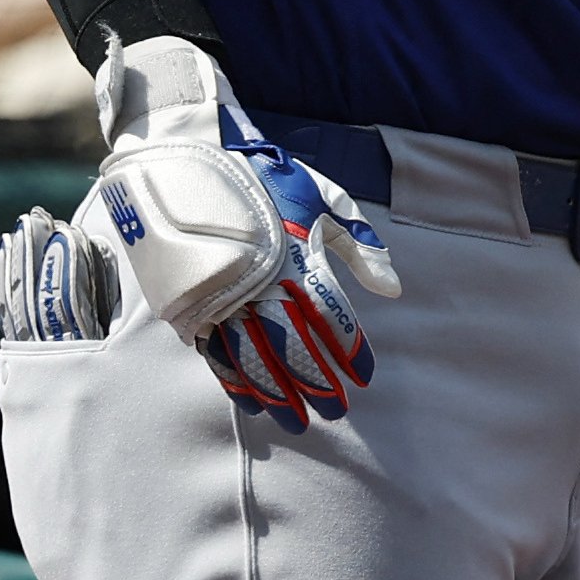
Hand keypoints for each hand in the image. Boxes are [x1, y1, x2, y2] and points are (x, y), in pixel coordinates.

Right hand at [88, 35, 400, 431]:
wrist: (188, 159)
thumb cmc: (268, 178)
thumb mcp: (325, 198)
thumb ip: (360, 246)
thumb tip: (392, 290)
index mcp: (295, 255)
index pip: (328, 316)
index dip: (347, 350)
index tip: (363, 376)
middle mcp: (258, 281)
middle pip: (291, 346)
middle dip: (315, 383)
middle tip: (335, 412)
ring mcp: (218, 294)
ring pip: (252, 357)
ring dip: (277, 393)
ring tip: (297, 420)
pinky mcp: (187, 302)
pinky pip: (213, 352)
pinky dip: (234, 380)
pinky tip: (252, 402)